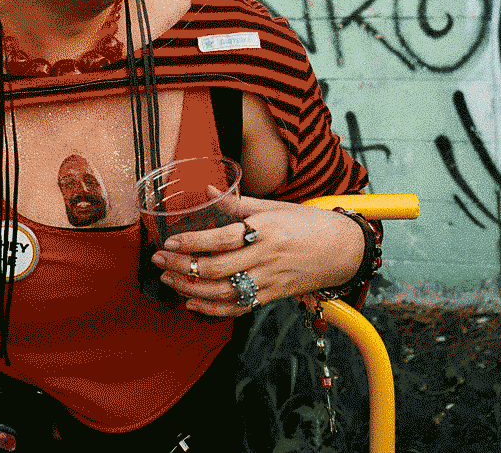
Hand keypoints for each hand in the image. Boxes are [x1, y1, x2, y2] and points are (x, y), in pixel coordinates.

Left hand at [149, 194, 366, 316]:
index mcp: (266, 231)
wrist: (342, 250)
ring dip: (190, 289)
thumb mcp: (274, 208)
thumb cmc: (307, 224)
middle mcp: (266, 258)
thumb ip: (237, 204)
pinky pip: (237, 307)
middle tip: (158, 260)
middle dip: (181, 266)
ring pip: (223, 293)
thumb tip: (205, 190)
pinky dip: (212, 309)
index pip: (222, 239)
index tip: (169, 239)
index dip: (193, 241)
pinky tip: (191, 303)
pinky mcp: (271, 297)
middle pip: (216, 269)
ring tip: (168, 279)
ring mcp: (269, 281)